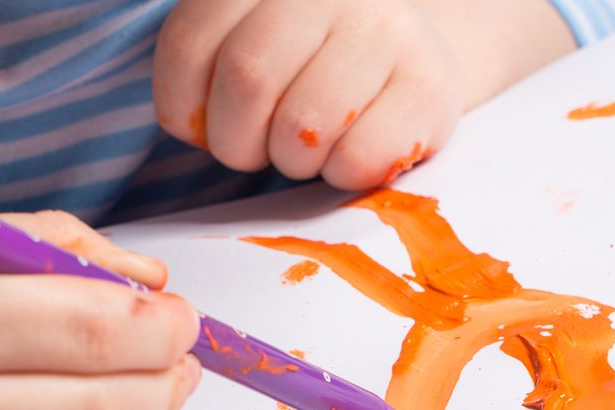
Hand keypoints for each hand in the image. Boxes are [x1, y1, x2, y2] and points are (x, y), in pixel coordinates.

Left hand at [154, 0, 465, 189]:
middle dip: (237, 142)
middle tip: (257, 148)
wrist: (408, 63)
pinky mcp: (430, 85)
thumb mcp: (248, 41)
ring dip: (291, 161)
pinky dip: (341, 175)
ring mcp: (387, 28)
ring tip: (308, 148)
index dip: (184, 105)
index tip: (208, 121)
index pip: (191, 41)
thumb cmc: (309, 64)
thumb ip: (207, 63)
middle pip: (247, 79)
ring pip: (302, 127)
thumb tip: (194, 124)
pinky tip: (351, 152)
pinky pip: (358, 158)